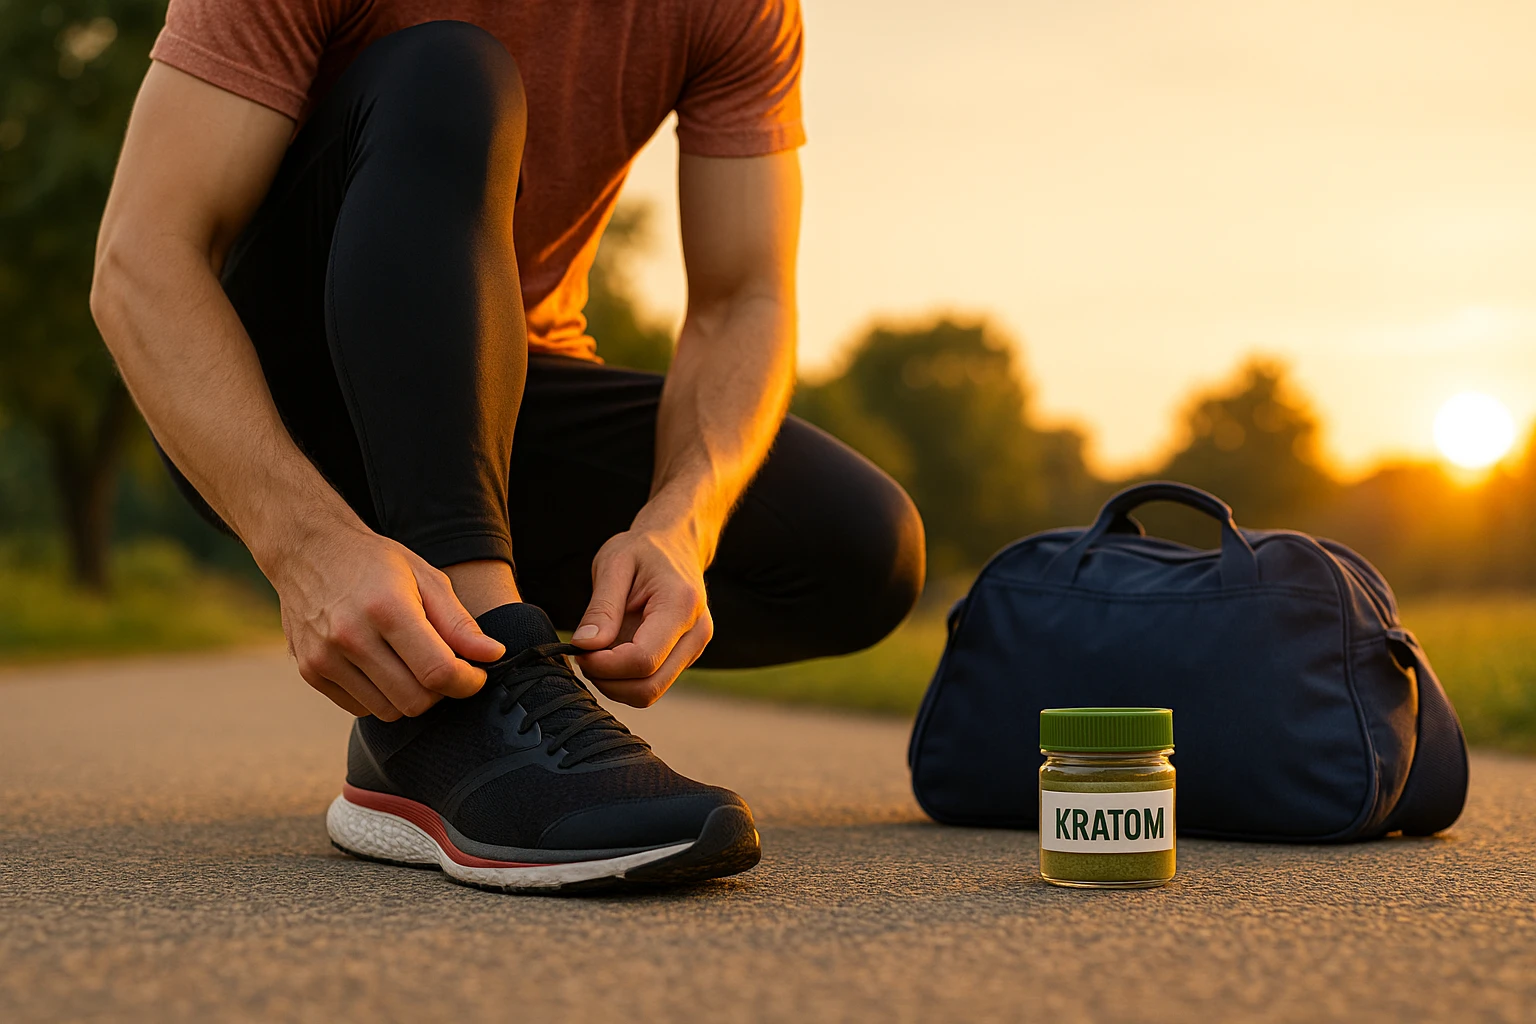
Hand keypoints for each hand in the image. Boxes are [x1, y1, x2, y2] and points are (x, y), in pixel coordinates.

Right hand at [270, 524, 505, 719]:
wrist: (308, 549)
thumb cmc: (376, 562)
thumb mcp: (425, 577)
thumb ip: (459, 622)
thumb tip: (493, 655)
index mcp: (387, 608)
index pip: (438, 671)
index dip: (467, 682)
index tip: (475, 674)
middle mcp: (351, 636)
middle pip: (415, 700)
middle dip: (442, 692)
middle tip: (446, 668)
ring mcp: (325, 657)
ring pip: (389, 711)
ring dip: (412, 696)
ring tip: (414, 664)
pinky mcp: (310, 671)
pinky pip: (361, 708)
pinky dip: (382, 696)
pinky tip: (384, 666)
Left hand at [571, 526, 713, 706]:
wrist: (676, 544)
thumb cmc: (643, 550)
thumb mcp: (614, 564)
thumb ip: (601, 608)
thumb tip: (585, 646)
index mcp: (681, 605)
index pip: (644, 660)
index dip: (605, 666)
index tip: (579, 650)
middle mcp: (696, 633)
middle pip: (649, 687)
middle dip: (608, 681)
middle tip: (583, 655)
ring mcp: (694, 648)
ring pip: (650, 692)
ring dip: (615, 683)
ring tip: (597, 651)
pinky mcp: (685, 657)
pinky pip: (652, 683)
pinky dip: (625, 679)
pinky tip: (613, 652)